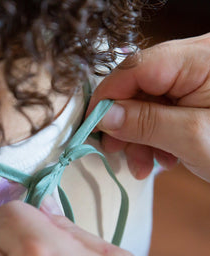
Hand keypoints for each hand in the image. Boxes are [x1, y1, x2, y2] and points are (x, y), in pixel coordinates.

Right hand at [88, 33, 209, 181]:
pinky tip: (161, 157)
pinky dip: (153, 137)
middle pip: (138, 86)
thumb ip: (145, 122)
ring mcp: (196, 79)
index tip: (91, 124)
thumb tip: (104, 116)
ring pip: (146, 103)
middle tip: (116, 151)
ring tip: (143, 164)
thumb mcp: (192, 137)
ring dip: (138, 137)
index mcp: (202, 57)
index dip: (107, 96)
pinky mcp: (194, 96)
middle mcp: (196, 61)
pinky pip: (161, 112)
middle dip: (124, 123)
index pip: (136, 67)